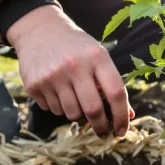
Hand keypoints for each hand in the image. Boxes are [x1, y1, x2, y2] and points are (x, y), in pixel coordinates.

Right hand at [8, 5, 131, 137]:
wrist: (39, 30)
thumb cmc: (77, 48)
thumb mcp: (98, 57)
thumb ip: (113, 85)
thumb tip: (129, 116)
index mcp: (97, 57)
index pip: (116, 93)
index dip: (121, 116)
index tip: (121, 131)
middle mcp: (75, 66)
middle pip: (93, 109)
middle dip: (101, 126)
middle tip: (103, 133)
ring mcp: (53, 76)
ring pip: (72, 114)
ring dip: (78, 115)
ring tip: (76, 100)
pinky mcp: (35, 84)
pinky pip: (53, 110)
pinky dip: (60, 107)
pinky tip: (58, 91)